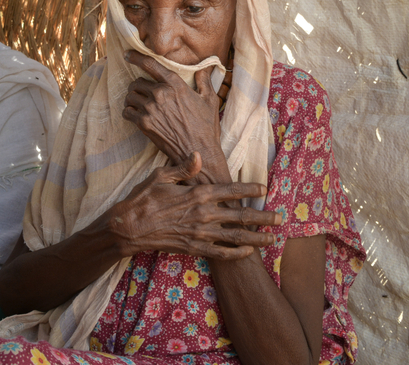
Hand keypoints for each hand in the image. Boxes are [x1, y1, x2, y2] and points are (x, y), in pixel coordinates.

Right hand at [108, 153, 278, 260]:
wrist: (129, 228)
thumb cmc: (143, 198)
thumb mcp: (161, 176)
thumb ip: (183, 168)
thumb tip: (199, 156)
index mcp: (197, 194)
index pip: (230, 190)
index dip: (249, 188)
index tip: (264, 187)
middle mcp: (203, 214)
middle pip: (240, 215)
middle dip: (262, 217)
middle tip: (280, 217)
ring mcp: (200, 233)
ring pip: (236, 236)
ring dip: (257, 237)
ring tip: (273, 238)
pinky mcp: (194, 248)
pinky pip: (221, 253)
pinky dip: (237, 253)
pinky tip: (248, 252)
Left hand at [123, 50, 228, 182]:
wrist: (198, 152)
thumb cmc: (206, 127)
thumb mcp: (210, 100)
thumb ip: (204, 81)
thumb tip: (202, 69)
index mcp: (175, 85)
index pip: (151, 65)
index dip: (136, 57)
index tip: (127, 55)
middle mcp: (160, 94)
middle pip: (137, 82)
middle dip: (138, 86)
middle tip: (143, 93)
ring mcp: (151, 109)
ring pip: (130, 96)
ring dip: (132, 99)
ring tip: (139, 104)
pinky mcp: (144, 123)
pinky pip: (127, 111)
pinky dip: (129, 112)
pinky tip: (135, 115)